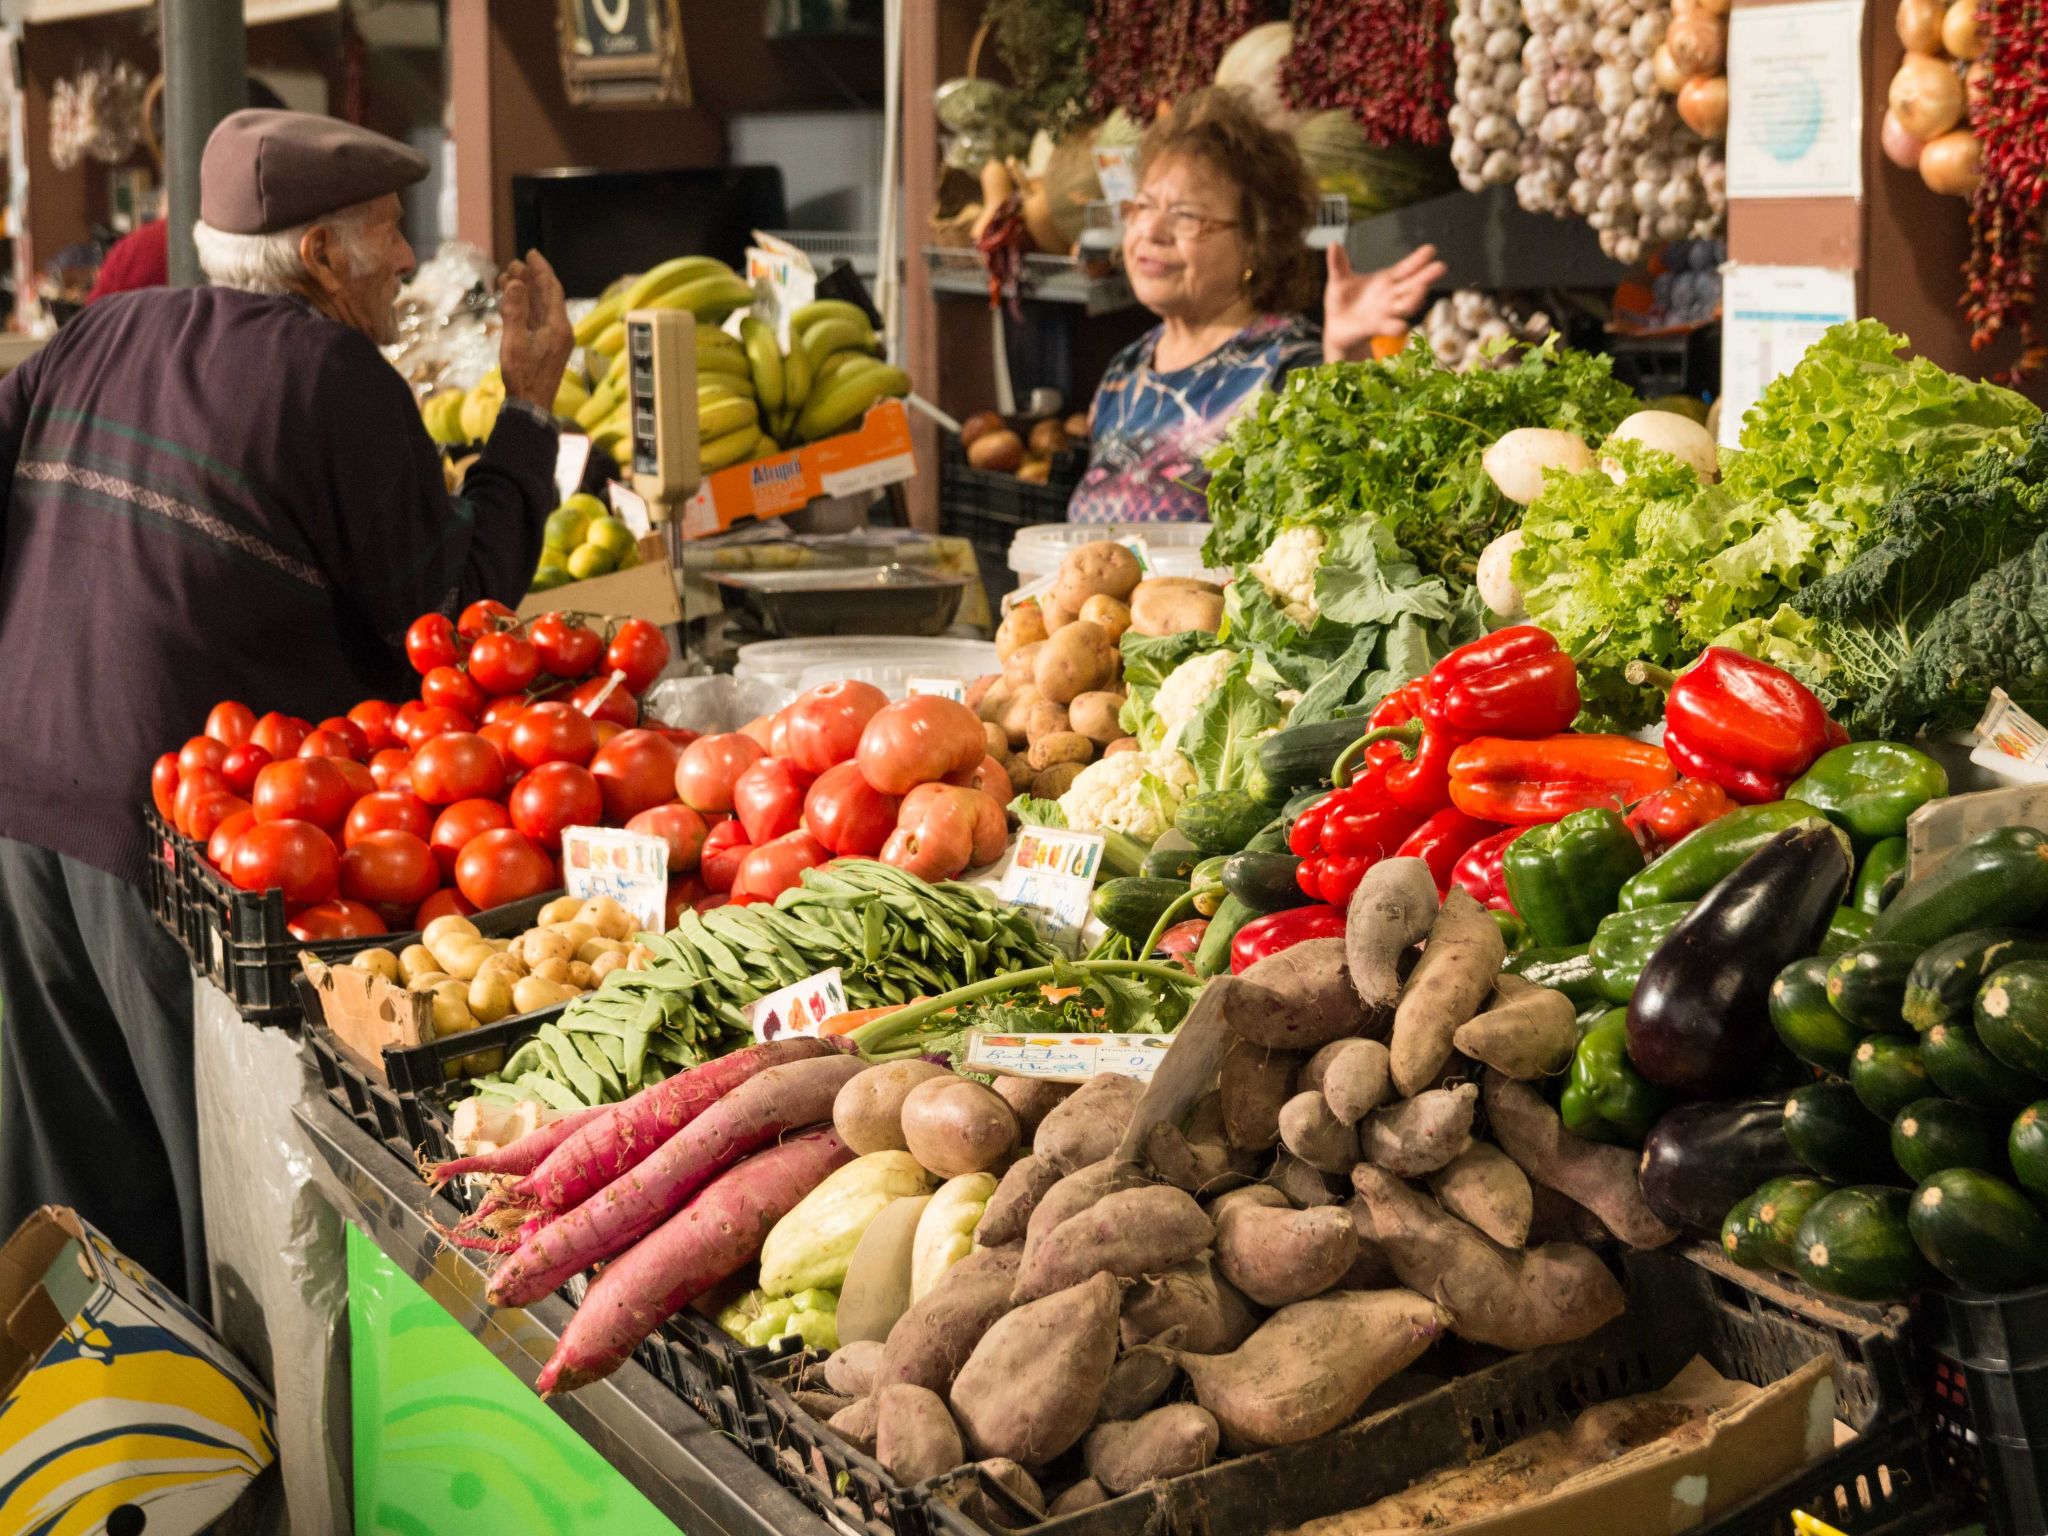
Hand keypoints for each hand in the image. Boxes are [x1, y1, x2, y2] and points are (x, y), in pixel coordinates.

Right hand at [498, 250, 574, 408]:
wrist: (531, 406)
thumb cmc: (523, 376)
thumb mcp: (515, 341)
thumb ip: (515, 311)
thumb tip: (514, 282)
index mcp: (559, 326)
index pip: (552, 289)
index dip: (541, 270)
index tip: (531, 254)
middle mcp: (560, 329)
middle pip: (547, 296)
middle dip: (530, 278)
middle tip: (512, 265)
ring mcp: (554, 338)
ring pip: (541, 307)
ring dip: (526, 292)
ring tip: (506, 279)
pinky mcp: (546, 346)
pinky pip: (537, 319)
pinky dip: (525, 307)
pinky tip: (512, 302)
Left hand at [1321, 244, 1447, 363]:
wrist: (1336, 327)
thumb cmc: (1342, 301)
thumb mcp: (1338, 280)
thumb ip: (1338, 264)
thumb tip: (1333, 244)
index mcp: (1386, 281)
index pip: (1406, 268)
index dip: (1418, 260)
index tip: (1431, 250)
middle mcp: (1392, 296)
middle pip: (1413, 285)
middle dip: (1426, 277)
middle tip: (1441, 267)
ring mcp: (1387, 313)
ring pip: (1407, 306)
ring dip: (1415, 298)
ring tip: (1422, 290)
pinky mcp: (1377, 328)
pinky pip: (1391, 327)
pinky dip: (1396, 326)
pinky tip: (1401, 326)